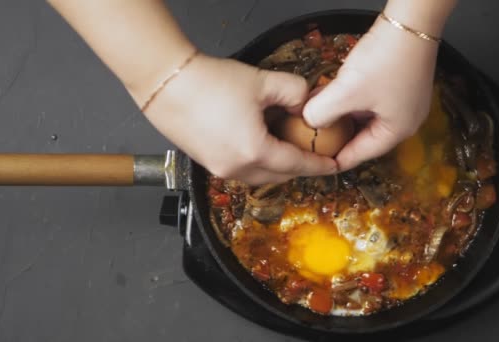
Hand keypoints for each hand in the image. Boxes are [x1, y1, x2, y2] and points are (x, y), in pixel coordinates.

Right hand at [142, 55, 337, 184]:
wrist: (166, 82)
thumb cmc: (208, 83)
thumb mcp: (262, 82)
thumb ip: (294, 91)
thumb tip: (305, 102)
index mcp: (254, 152)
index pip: (297, 164)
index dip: (318, 165)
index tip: (332, 166)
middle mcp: (236, 168)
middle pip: (279, 175)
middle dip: (299, 167)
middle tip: (312, 154)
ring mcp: (218, 168)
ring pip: (259, 175)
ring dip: (276, 166)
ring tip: (286, 146)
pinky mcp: (206, 162)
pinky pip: (240, 170)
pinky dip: (256, 161)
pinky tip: (258, 142)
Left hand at [303, 18, 438, 170]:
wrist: (410, 21)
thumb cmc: (386, 60)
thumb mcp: (347, 92)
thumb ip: (322, 113)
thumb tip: (308, 121)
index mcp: (396, 131)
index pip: (360, 155)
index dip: (335, 160)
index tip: (316, 164)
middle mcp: (403, 120)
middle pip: (361, 136)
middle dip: (336, 135)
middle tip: (312, 140)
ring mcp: (402, 101)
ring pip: (362, 116)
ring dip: (339, 115)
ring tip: (314, 115)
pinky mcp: (396, 83)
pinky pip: (367, 99)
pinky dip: (348, 99)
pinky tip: (328, 93)